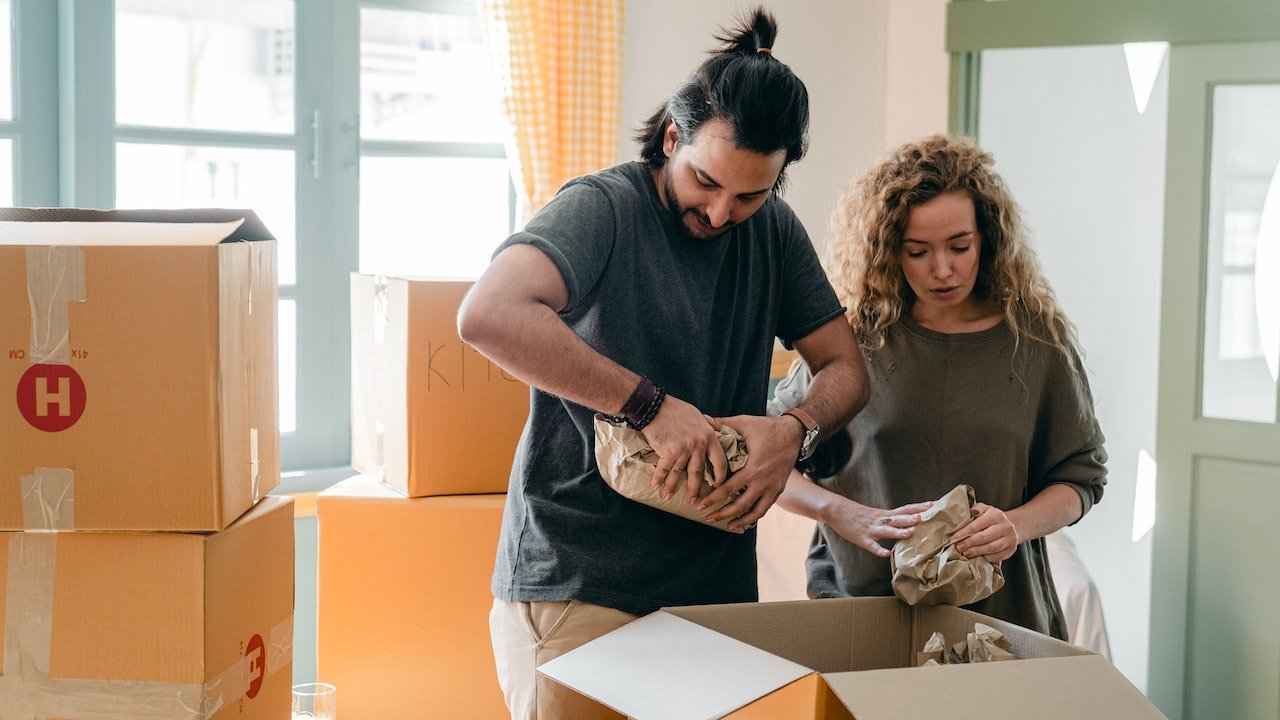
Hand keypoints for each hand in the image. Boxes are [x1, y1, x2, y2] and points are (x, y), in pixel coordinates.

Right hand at [642, 395, 727, 502]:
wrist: (656, 407)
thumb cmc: (676, 409)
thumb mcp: (698, 414)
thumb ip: (708, 424)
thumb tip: (716, 427)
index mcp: (709, 436)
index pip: (720, 461)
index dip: (719, 476)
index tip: (717, 485)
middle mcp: (699, 444)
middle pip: (698, 472)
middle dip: (695, 489)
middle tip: (694, 501)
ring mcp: (685, 448)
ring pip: (679, 473)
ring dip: (672, 487)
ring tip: (667, 497)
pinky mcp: (670, 451)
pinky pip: (664, 469)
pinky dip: (659, 479)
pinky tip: (655, 487)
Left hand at [699, 414, 803, 530]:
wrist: (794, 433)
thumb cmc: (767, 427)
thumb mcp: (744, 423)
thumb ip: (723, 423)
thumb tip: (703, 419)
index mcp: (753, 469)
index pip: (727, 489)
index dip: (712, 499)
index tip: (699, 504)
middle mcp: (763, 482)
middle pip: (739, 506)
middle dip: (722, 514)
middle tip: (707, 517)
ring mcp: (773, 488)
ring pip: (755, 513)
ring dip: (739, 521)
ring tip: (726, 525)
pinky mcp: (778, 489)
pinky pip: (765, 508)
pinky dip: (754, 516)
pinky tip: (744, 520)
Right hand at [825, 500, 932, 557]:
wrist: (836, 510)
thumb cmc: (858, 514)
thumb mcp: (877, 514)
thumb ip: (892, 519)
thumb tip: (910, 521)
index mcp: (885, 514)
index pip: (905, 509)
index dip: (919, 507)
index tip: (934, 504)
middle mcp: (880, 520)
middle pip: (898, 518)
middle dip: (911, 518)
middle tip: (925, 517)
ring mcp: (871, 529)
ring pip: (886, 530)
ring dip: (898, 532)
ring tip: (910, 533)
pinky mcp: (861, 538)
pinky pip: (871, 545)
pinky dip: (879, 550)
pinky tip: (886, 554)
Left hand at [951, 502, 1018, 561]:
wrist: (1010, 524)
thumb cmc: (991, 518)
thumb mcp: (982, 510)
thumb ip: (972, 514)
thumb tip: (956, 523)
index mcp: (995, 514)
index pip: (976, 525)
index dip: (963, 533)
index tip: (953, 539)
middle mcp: (1005, 526)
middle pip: (984, 537)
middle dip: (969, 543)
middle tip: (959, 548)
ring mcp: (1010, 538)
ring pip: (992, 548)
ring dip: (977, 552)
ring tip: (966, 554)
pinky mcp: (1012, 549)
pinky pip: (998, 556)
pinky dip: (987, 558)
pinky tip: (979, 558)